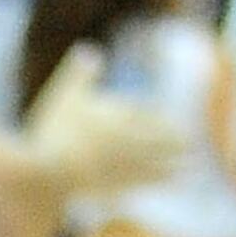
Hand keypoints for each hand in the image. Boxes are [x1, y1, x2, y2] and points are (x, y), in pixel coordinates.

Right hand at [22, 42, 186, 196]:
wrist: (44, 172)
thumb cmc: (53, 129)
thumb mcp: (65, 93)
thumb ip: (81, 73)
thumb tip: (90, 49)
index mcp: (118, 118)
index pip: (146, 118)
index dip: (161, 122)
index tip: (178, 124)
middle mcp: (123, 143)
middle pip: (153, 143)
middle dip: (172, 144)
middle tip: (191, 146)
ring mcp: (117, 166)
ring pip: (149, 165)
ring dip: (168, 167)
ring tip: (185, 169)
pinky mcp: (108, 187)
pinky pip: (135, 185)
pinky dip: (151, 184)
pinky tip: (157, 187)